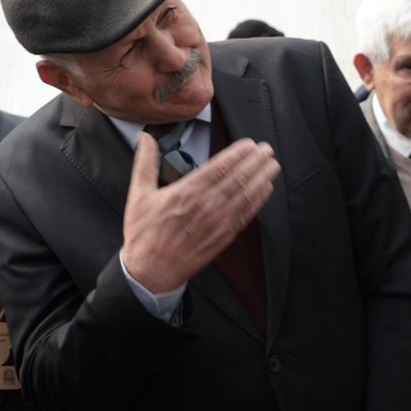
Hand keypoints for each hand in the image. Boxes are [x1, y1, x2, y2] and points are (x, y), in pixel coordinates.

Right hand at [123, 133, 279, 292]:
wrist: (151, 271)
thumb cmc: (145, 235)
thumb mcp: (138, 195)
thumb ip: (145, 163)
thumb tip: (146, 138)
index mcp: (187, 191)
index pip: (220, 166)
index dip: (239, 153)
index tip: (250, 144)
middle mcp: (207, 205)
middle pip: (238, 177)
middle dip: (256, 161)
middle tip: (267, 149)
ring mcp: (218, 222)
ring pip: (247, 194)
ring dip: (262, 177)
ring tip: (272, 165)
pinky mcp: (224, 237)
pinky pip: (247, 214)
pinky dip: (259, 200)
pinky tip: (266, 189)